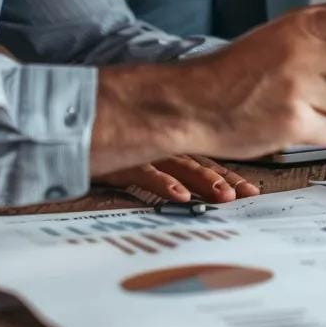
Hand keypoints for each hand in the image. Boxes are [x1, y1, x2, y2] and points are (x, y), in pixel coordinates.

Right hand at [90, 0, 325, 173]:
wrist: (192, 102)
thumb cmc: (238, 71)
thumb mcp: (277, 37)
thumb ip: (320, 38)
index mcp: (301, 25)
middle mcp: (303, 52)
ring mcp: (299, 87)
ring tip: (307, 105)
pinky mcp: (293, 122)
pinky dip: (321, 133)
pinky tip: (294, 122)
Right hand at [100, 155, 259, 202]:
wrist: (73, 130)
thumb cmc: (112, 142)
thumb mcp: (145, 153)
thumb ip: (170, 163)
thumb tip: (191, 184)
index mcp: (174, 144)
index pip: (209, 161)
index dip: (231, 176)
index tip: (252, 191)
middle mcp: (164, 146)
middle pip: (203, 165)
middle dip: (226, 181)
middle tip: (246, 195)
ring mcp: (145, 151)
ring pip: (182, 167)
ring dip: (204, 181)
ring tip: (224, 197)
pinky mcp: (122, 161)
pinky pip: (147, 172)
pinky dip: (164, 184)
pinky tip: (180, 195)